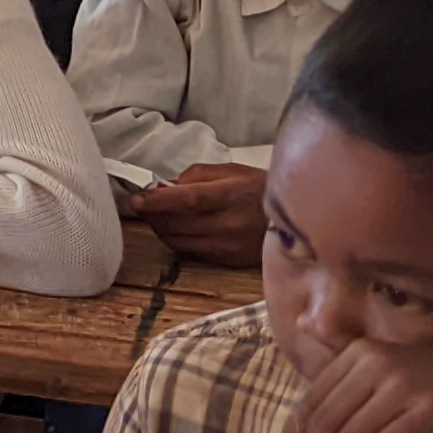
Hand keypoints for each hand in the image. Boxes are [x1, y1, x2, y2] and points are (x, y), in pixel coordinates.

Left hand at [125, 162, 264, 264]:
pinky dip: (176, 240)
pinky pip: (190, 252)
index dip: (159, 201)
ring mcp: (228, 246)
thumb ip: (197, 176)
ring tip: (156, 216)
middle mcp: (230, 224)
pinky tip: (176, 229)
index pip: (188, 200)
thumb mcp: (233, 171)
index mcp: (232, 195)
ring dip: (160, 228)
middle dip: (152, 215)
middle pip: (177, 224)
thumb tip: (166, 187)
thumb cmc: (260, 190)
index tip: (137, 199)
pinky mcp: (227, 261)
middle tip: (141, 205)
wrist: (295, 219)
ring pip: (179, 241)